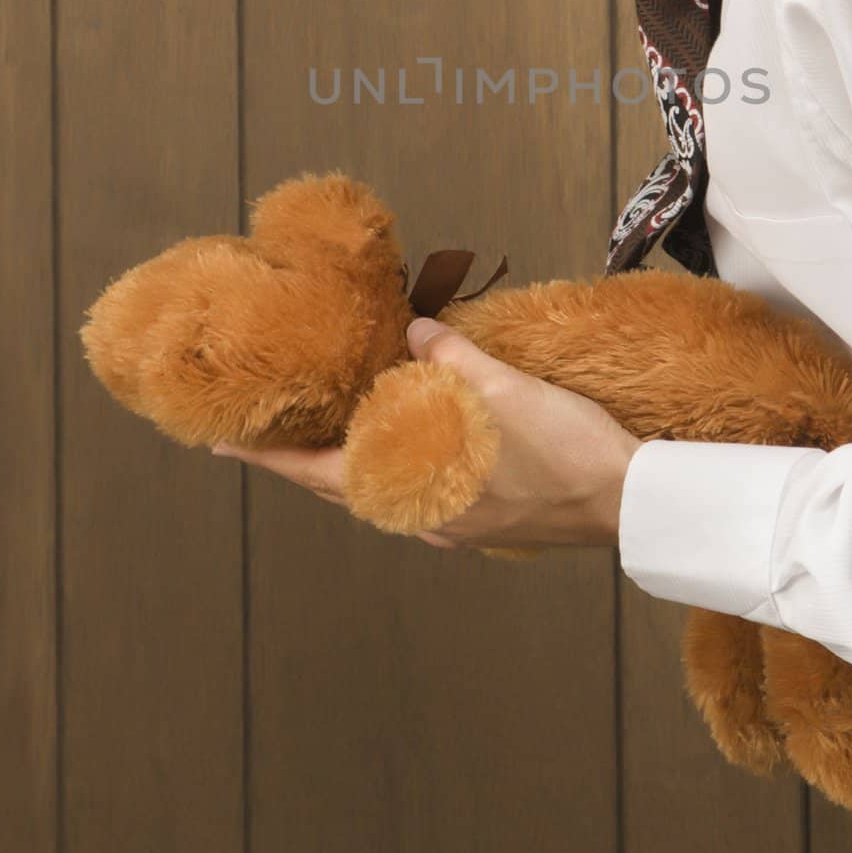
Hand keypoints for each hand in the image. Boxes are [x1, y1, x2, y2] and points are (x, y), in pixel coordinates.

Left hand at [212, 315, 643, 550]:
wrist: (631, 502)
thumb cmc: (566, 448)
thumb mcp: (506, 389)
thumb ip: (452, 357)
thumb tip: (413, 328)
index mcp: (414, 489)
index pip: (320, 473)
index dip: (268, 456)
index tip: (220, 444)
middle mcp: (421, 515)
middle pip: (343, 484)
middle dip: (302, 455)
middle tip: (264, 426)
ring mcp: (451, 524)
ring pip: (382, 488)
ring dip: (352, 458)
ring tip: (332, 422)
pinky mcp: (482, 522)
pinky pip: (418, 490)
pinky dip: (397, 462)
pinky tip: (408, 436)